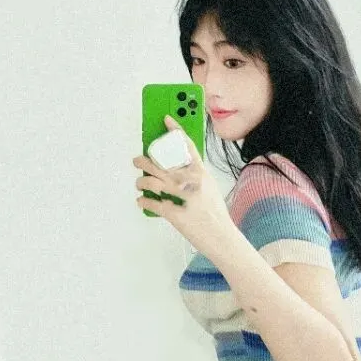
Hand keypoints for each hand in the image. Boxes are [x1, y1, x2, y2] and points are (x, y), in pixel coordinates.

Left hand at [133, 115, 236, 256]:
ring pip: (155, 182)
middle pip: (164, 164)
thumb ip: (194, 178)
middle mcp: (194, 183)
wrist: (223, 238)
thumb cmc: (215, 215)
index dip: (176, 132)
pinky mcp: (177, 215)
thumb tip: (173, 169)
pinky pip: (154, 203)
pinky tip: (141, 200)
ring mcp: (185, 198)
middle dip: (146, 161)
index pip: (188, 147)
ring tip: (139, 183)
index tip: (167, 121)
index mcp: (202, 174)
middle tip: (138, 160)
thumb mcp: (209, 189)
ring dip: (142, 181)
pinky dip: (144, 201)